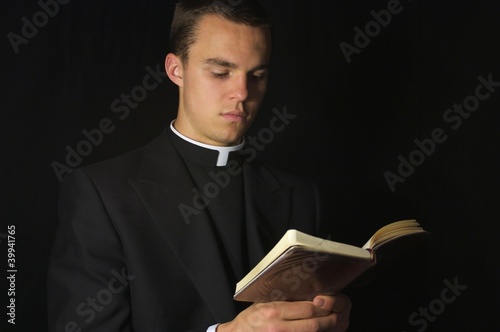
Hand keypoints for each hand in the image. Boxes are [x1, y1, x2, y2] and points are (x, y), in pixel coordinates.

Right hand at [217, 293, 350, 330]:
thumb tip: (309, 294)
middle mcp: (278, 327)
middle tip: (337, 315)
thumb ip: (285, 301)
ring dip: (325, 330)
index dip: (324, 306)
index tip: (329, 302)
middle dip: (330, 320)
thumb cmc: (250, 319)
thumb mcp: (264, 304)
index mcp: (274, 311)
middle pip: (314, 325)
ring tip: (332, 324)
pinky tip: (319, 331)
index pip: (308, 308)